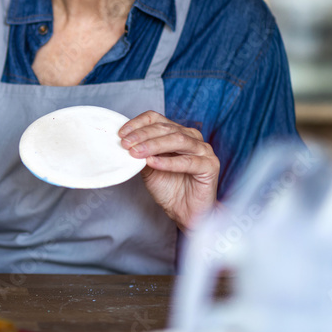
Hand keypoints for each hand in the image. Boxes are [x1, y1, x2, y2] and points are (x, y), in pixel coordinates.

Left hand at [119, 111, 218, 230]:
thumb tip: (125, 142)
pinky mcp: (210, 165)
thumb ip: (140, 153)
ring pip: (177, 140)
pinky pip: (187, 161)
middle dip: (143, 135)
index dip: (138, 124)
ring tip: (136, 152)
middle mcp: (192, 137)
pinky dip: (168, 161)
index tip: (121, 134)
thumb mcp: (148, 168)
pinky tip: (152, 163)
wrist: (185, 212)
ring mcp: (203, 150)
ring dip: (154, 145)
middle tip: (126, 144)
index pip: (156, 119)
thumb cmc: (169, 188)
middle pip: (166, 128)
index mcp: (177, 132)